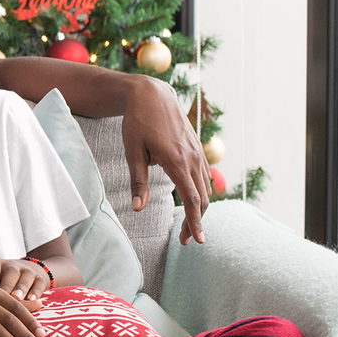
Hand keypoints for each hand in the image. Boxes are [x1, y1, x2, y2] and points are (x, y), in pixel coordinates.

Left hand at [0, 257, 49, 300]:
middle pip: (9, 273)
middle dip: (7, 286)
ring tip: (18, 299)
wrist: (22, 270)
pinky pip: (39, 283)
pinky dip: (37, 291)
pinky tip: (35, 301)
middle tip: (5, 297)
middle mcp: (10, 265)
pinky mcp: (39, 278)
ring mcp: (26, 271)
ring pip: (25, 278)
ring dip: (22, 289)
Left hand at [123, 76, 207, 244]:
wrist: (153, 95)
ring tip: (189, 227)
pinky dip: (202, 193)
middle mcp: (192, 159)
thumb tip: (138, 209)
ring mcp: (198, 153)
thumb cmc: (137, 123)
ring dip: (200, 210)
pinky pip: (205, 176)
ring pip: (206, 189)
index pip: (192, 200)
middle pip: (202, 199)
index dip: (195, 223)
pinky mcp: (197, 149)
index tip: (197, 241)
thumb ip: (138, 182)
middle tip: (188, 241)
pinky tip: (195, 203)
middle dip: (197, 222)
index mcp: (176, 161)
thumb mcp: (132, 151)